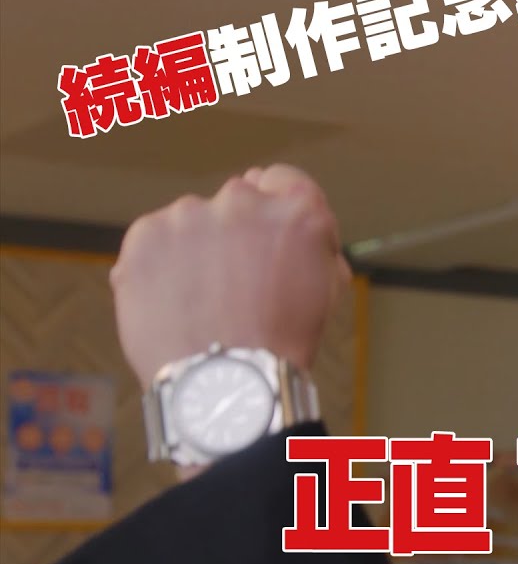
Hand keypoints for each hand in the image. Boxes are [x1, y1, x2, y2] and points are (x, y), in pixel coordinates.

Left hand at [110, 164, 350, 386]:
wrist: (224, 383)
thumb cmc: (281, 343)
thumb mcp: (325, 286)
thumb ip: (311, 242)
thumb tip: (293, 223)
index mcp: (298, 210)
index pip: (284, 180)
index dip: (276, 208)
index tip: (268, 236)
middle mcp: (244, 200)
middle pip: (238, 200)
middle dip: (236, 231)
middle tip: (235, 280)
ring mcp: (190, 214)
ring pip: (193, 221)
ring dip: (196, 247)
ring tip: (200, 301)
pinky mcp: (146, 234)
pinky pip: (154, 240)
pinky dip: (160, 264)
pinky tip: (173, 302)